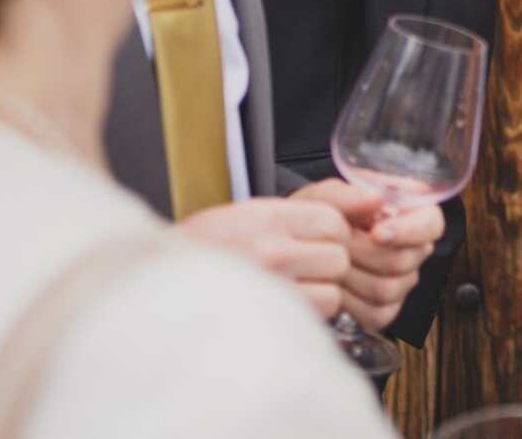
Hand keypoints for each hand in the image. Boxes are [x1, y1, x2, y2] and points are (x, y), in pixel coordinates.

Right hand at [176, 195, 352, 318]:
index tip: (319, 242)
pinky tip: (288, 307)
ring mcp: (270, 286)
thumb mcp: (244, 215)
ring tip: (295, 290)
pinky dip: (310, 315)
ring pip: (334, 291)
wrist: (157, 283)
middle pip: (339, 256)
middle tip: (306, 269)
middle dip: (329, 265)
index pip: (333, 221)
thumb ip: (295, 214)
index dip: (334, 234)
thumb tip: (364, 204)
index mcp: (264, 217)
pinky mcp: (269, 316)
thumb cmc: (203, 251)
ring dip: (322, 293)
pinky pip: (316, 317)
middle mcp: (270, 248)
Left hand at [293, 179, 444, 330]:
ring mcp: (401, 281)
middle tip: (337, 242)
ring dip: (352, 275)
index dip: (408, 231)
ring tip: (332, 260)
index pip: (431, 224)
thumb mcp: (328, 196)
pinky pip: (376, 313)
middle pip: (404, 260)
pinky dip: (349, 302)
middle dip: (363, 253)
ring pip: (389, 288)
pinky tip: (334, 284)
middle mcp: (413, 249)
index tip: (376, 233)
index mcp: (410, 214)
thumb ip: (349, 195)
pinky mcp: (385, 310)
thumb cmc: (320, 216)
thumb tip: (375, 199)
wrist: (301, 246)